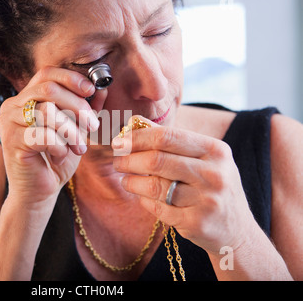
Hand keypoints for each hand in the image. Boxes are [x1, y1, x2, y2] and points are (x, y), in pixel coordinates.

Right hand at [0, 67, 106, 206]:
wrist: (39, 192)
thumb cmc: (56, 158)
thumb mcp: (75, 130)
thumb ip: (85, 109)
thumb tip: (102, 88)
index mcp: (25, 98)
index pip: (46, 74)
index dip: (70, 78)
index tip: (90, 90)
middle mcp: (11, 106)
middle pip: (48, 89)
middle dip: (77, 106)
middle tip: (93, 125)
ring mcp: (8, 123)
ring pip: (47, 112)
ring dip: (71, 131)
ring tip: (79, 147)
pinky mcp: (11, 142)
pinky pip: (43, 135)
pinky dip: (59, 146)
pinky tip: (60, 156)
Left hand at [112, 116, 256, 253]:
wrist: (237, 231)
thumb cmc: (212, 187)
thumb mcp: (205, 159)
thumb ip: (173, 141)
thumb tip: (135, 123)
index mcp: (215, 150)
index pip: (167, 137)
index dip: (137, 138)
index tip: (119, 141)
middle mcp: (214, 174)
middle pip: (157, 161)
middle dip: (129, 160)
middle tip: (117, 162)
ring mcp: (207, 200)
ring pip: (154, 187)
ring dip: (132, 182)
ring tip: (126, 180)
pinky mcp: (196, 223)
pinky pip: (157, 208)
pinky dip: (144, 201)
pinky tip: (142, 197)